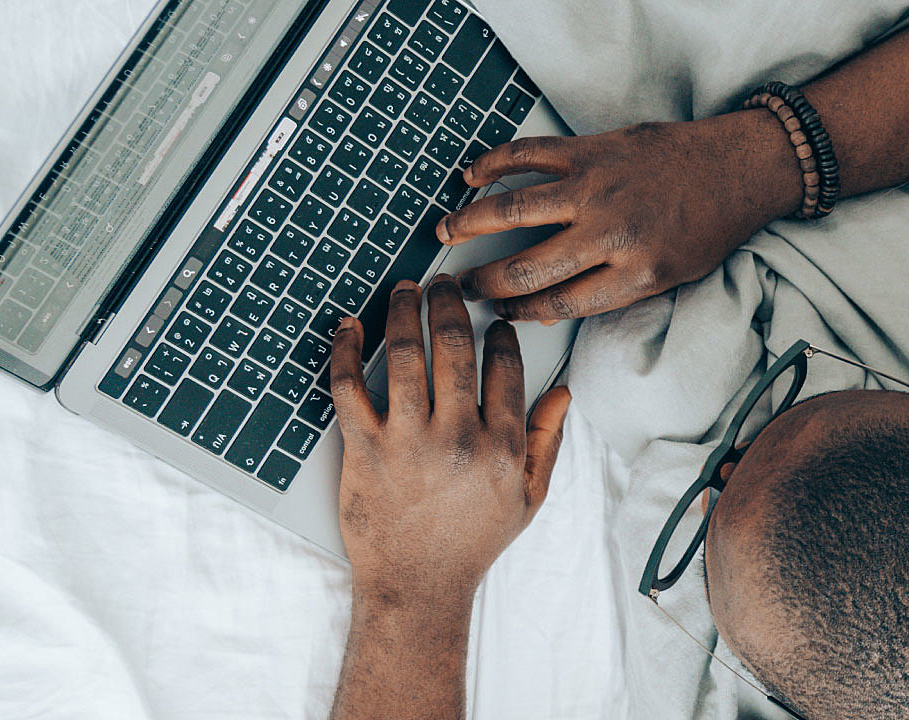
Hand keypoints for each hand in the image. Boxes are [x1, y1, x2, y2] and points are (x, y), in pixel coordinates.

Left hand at [329, 275, 573, 606]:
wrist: (416, 586)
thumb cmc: (471, 544)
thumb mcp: (528, 498)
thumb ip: (547, 441)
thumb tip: (563, 393)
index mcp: (501, 445)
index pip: (504, 367)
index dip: (498, 334)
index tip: (491, 321)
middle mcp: (458, 435)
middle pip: (454, 347)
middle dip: (450, 304)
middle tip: (445, 284)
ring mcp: (408, 440)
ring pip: (406, 354)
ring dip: (404, 311)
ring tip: (404, 290)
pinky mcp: (364, 448)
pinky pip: (349, 386)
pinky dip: (345, 350)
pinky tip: (349, 326)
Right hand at [435, 117, 790, 323]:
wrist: (736, 167)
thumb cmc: (706, 226)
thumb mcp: (669, 277)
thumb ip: (609, 294)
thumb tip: (544, 311)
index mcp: (635, 275)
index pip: (559, 304)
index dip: (521, 312)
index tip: (500, 312)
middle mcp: (611, 234)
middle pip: (528, 267)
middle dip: (486, 281)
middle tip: (463, 285)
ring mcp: (597, 188)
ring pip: (514, 209)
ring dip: (470, 223)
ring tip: (445, 233)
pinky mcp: (591, 151)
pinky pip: (530, 155)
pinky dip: (495, 163)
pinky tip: (472, 176)